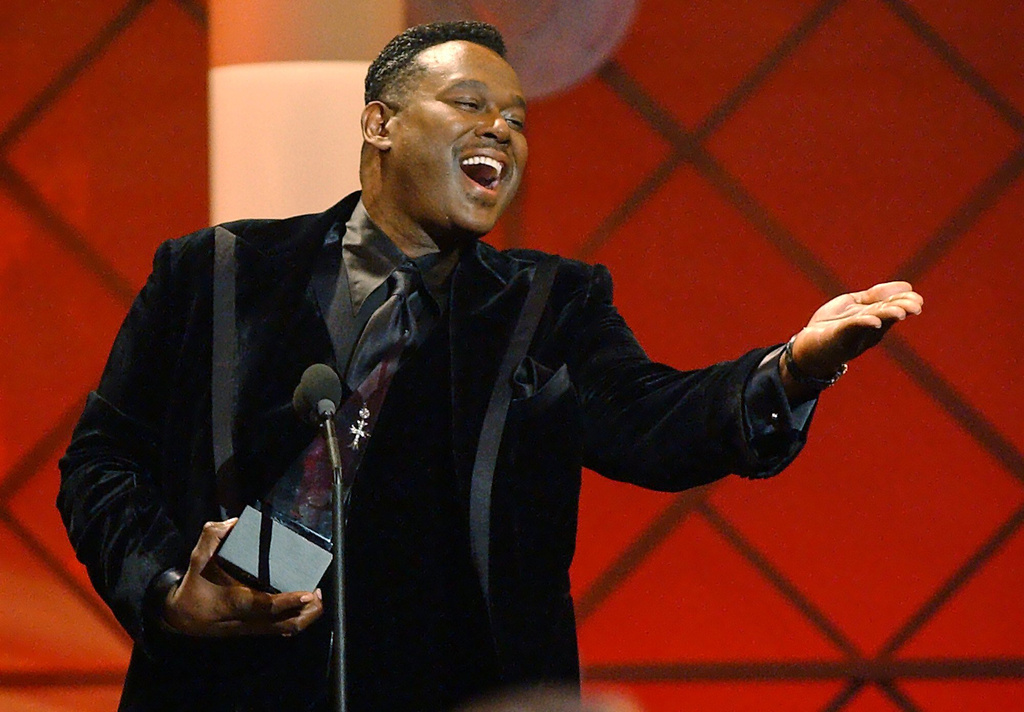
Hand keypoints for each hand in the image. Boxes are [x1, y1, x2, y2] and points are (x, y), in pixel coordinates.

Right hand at [162, 518, 323, 636]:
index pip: (266, 605)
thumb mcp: (199, 557)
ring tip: (315, 598)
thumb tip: (239, 521)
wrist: (181, 617)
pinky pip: (280, 630)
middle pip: (285, 624)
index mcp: (235, 601)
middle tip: (316, 593)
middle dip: (306, 612)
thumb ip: (215, 535)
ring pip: (286, 630)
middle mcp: (247, 619)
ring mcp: (252, 627)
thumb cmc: (195, 584)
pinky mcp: (254, 631)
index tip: (308, 593)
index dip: (288, 601)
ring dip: (305, 617)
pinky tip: (303, 607)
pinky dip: (296, 621)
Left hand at [783, 281, 922, 396]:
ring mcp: (854, 333)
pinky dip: (863, 324)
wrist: (809, 347)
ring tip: (900, 312)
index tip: (918, 298)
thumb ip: (875, 295)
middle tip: (916, 306)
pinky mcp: (839, 336)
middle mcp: (868, 328)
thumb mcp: (855, 304)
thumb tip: (907, 286)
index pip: (892, 307)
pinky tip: (873, 321)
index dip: (904, 302)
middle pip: (886, 316)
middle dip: (901, 310)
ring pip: (873, 321)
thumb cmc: (833, 325)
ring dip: (887, 316)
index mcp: (875, 319)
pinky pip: (852, 328)